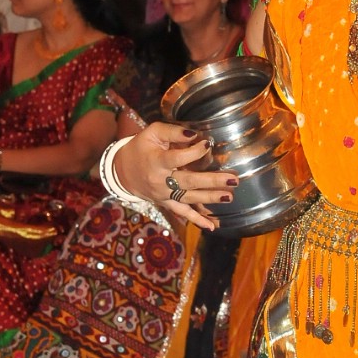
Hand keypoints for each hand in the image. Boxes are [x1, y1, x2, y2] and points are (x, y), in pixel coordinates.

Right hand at [113, 122, 238, 230]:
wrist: (123, 172)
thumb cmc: (141, 148)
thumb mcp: (152, 133)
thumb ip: (173, 132)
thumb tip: (194, 135)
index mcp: (157, 161)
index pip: (177, 158)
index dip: (194, 152)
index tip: (207, 144)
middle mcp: (161, 181)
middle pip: (189, 181)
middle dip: (212, 181)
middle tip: (233, 179)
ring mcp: (164, 194)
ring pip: (189, 198)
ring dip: (210, 198)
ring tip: (229, 196)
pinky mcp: (167, 203)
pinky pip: (183, 213)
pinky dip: (197, 220)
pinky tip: (212, 226)